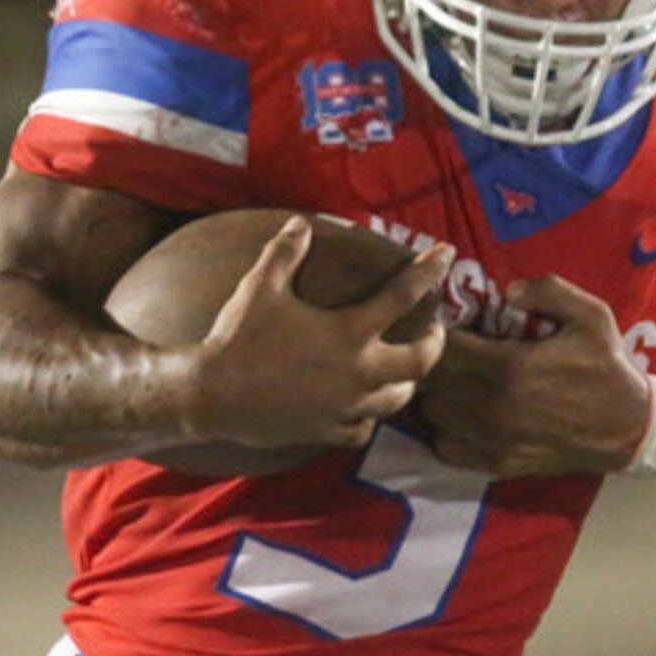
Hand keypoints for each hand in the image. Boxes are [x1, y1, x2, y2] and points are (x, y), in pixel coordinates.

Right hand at [185, 216, 449, 451]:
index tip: (447, 253)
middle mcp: (357, 372)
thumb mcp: (260, 286)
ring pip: (397, 401)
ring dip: (406, 383)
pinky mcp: (326, 431)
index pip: (403, 294)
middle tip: (433, 332)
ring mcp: (344, 407)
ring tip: (403, 372)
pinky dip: (368, 418)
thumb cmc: (237, 337)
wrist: (209, 395)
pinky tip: (363, 410)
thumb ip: (285, 253)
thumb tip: (301, 224)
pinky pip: (362, 431)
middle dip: (435, 345)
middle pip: (421, 362)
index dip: (429, 270)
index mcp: (348, 332)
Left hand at [415, 276, 651, 475]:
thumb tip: (507, 291)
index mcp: (511, 366)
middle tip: (448, 352)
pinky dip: (445, 431)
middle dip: (435, 361)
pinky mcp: (497, 463)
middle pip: (434, 380)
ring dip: (437, 394)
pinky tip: (460, 415)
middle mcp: (495, 406)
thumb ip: (549, 291)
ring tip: (453, 382)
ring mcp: (494, 439)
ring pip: (434, 413)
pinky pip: (446, 448)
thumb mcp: (591, 315)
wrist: (629, 427)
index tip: (450, 327)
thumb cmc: (606, 367)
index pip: (445, 348)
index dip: (441, 333)